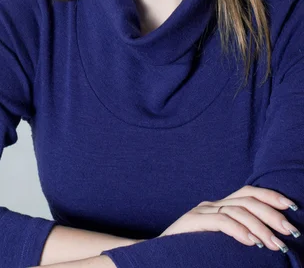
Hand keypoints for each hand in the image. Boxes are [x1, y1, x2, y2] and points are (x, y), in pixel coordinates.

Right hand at [157, 185, 299, 252]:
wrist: (158, 256)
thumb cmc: (191, 252)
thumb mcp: (218, 242)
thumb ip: (236, 235)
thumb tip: (268, 240)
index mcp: (219, 206)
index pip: (248, 192)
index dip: (270, 195)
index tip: (291, 206)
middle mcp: (211, 204)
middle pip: (246, 199)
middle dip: (271, 213)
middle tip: (289, 230)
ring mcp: (201, 212)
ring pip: (237, 210)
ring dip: (260, 227)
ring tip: (275, 244)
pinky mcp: (192, 222)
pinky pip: (221, 222)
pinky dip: (239, 231)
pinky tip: (252, 242)